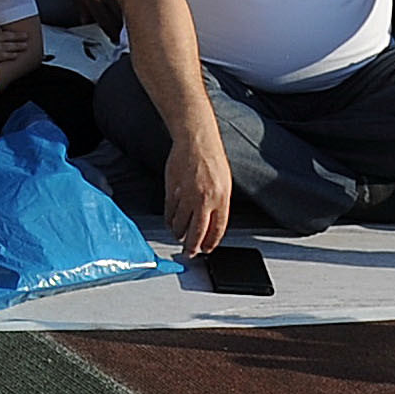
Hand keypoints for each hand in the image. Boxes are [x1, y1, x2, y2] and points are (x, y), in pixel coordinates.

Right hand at [162, 133, 234, 258]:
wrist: (196, 141)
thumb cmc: (212, 159)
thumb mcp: (224, 184)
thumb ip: (219, 205)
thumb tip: (212, 224)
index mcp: (221, 199)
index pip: (217, 229)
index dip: (211, 242)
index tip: (207, 249)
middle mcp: (204, 199)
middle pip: (197, 232)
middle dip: (193, 246)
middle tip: (190, 252)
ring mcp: (187, 195)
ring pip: (180, 224)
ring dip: (179, 234)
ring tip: (179, 237)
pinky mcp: (172, 190)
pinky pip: (170, 212)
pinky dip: (169, 220)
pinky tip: (171, 223)